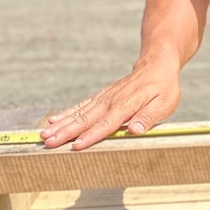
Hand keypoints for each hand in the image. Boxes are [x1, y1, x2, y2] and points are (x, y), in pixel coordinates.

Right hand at [40, 60, 181, 149]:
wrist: (156, 64)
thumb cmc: (163, 87)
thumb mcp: (164, 103)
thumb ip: (149, 117)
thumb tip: (135, 130)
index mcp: (126, 105)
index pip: (106, 123)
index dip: (91, 136)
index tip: (76, 146)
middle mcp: (111, 101)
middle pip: (86, 119)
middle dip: (66, 132)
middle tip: (49, 142)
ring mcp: (104, 98)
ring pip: (79, 113)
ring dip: (62, 124)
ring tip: (45, 134)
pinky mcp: (101, 96)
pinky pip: (82, 106)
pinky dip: (67, 113)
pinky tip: (54, 121)